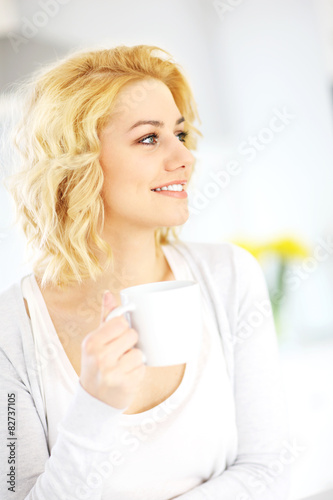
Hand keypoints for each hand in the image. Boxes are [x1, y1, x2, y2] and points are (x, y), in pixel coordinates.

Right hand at [79, 290, 145, 408]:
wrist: (93, 400)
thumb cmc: (97, 365)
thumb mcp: (96, 341)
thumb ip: (106, 318)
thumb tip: (109, 294)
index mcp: (92, 342)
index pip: (121, 322)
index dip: (124, 328)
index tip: (119, 335)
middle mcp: (100, 356)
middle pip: (132, 335)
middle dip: (130, 343)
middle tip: (120, 353)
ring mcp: (112, 372)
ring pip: (139, 353)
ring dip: (135, 359)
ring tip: (123, 365)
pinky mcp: (126, 384)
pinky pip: (143, 368)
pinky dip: (138, 371)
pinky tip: (126, 376)